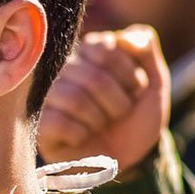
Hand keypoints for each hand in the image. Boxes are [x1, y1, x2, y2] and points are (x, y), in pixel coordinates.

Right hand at [38, 25, 170, 172]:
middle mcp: (65, 70)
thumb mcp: (153, 82)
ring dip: (100, 119)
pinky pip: (58, 122)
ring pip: (74, 99)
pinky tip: (83, 136)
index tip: (134, 90)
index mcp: (89, 52)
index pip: (105, 49)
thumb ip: (145, 48)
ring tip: (101, 125)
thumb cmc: (135, 118)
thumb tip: (126, 36)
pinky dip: (81, 133)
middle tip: (120, 113)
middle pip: (91, 77)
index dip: (128, 75)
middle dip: (117, 103)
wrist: (127, 157)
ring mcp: (50, 97)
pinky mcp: (41, 124)